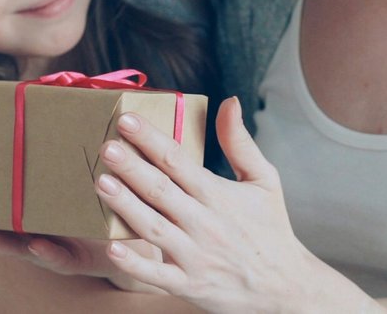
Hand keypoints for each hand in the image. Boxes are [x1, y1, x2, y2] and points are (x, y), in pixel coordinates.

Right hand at [0, 139, 163, 292]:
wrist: (139, 237)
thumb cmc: (111, 194)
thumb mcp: (95, 160)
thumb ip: (84, 131)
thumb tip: (82, 86)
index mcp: (34, 192)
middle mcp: (32, 219)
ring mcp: (48, 241)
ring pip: (11, 241)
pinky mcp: (75, 259)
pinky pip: (58, 257)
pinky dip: (47, 251)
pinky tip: (37, 242)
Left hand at [95, 97, 375, 313]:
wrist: (284, 286)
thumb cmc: (271, 228)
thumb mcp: (264, 180)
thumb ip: (241, 142)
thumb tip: (229, 101)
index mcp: (219, 195)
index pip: (178, 160)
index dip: (150, 139)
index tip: (126, 120)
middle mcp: (205, 223)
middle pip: (161, 191)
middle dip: (132, 167)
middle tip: (106, 147)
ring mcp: (195, 256)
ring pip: (153, 228)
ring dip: (125, 206)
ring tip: (102, 183)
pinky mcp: (188, 284)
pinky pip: (156, 275)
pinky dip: (135, 263)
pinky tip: (112, 248)